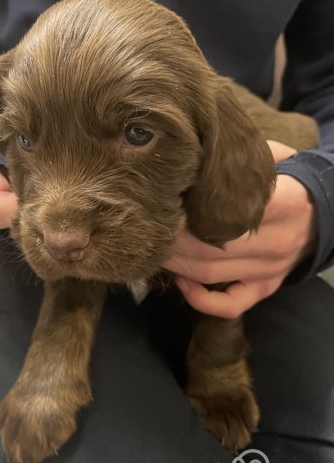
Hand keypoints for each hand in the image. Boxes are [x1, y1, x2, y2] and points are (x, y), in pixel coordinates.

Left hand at [163, 140, 316, 318]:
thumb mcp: (272, 157)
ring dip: (175, 266)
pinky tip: (182, 282)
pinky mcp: (266, 287)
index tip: (164, 204)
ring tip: (154, 250)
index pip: (225, 214)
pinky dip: (202, 300)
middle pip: (208, 249)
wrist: (328, 211)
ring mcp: (270, 270)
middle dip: (170, 242)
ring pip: (211, 276)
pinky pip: (231, 305)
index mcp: (282, 204)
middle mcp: (277, 242)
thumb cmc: (291, 180)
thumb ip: (237, 159)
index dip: (187, 214)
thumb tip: (189, 157)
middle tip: (147, 230)